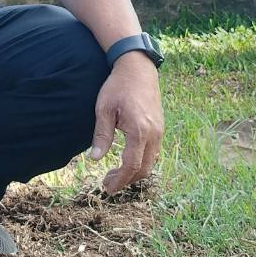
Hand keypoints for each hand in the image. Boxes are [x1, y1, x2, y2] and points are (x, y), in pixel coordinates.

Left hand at [91, 53, 163, 194]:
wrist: (138, 68)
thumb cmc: (118, 86)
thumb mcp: (104, 109)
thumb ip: (101, 135)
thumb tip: (95, 159)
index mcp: (140, 131)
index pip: (132, 166)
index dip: (120, 180)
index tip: (107, 188)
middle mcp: (154, 134)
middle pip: (144, 169)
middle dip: (126, 180)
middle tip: (107, 183)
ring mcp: (160, 132)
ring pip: (150, 162)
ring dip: (134, 172)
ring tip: (114, 174)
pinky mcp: (160, 128)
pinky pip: (153, 153)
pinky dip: (141, 162)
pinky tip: (126, 160)